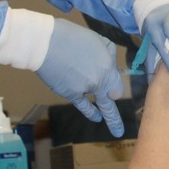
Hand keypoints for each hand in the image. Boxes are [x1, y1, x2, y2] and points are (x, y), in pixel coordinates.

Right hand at [36, 18, 124, 136]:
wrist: (47, 44)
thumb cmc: (73, 37)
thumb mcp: (99, 40)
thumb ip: (109, 55)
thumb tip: (112, 67)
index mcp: (106, 68)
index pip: (118, 86)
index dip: (116, 86)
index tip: (114, 87)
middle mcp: (98, 82)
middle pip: (112, 97)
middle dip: (115, 105)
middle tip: (122, 126)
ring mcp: (84, 90)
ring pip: (99, 103)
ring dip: (109, 117)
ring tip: (117, 131)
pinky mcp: (69, 93)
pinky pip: (84, 106)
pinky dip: (91, 113)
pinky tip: (97, 118)